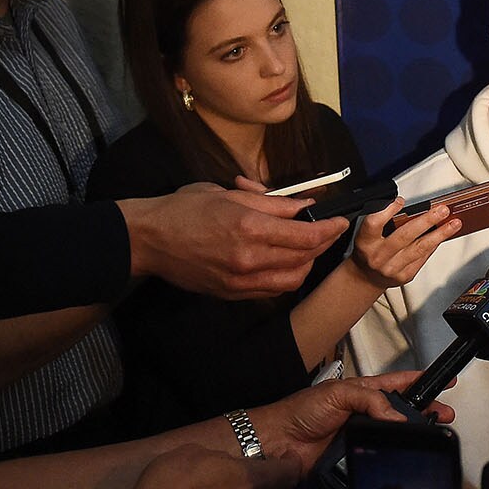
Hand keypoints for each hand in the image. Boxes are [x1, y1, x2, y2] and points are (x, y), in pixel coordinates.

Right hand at [118, 183, 349, 298]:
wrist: (148, 240)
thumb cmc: (184, 209)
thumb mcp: (229, 194)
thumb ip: (271, 203)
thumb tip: (304, 207)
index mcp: (250, 227)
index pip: (306, 235)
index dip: (330, 229)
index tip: (340, 221)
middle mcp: (249, 258)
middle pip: (304, 257)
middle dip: (323, 243)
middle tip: (330, 231)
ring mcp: (241, 280)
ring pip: (292, 278)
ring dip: (307, 263)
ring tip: (309, 247)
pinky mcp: (232, 294)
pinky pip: (272, 289)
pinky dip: (287, 276)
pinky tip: (288, 262)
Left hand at [246, 374, 455, 473]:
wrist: (278, 443)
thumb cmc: (301, 411)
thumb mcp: (339, 393)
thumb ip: (371, 400)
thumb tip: (398, 417)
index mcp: (363, 393)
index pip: (399, 384)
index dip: (422, 382)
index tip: (445, 381)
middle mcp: (366, 416)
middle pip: (404, 414)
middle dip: (427, 413)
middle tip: (447, 416)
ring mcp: (363, 439)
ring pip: (395, 439)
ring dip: (411, 439)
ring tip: (432, 438)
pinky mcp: (357, 460)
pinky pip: (380, 460)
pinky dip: (392, 460)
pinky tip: (405, 460)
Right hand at [348, 198, 460, 288]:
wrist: (366, 278)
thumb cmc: (369, 252)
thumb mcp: (367, 235)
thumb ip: (383, 221)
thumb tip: (412, 208)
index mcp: (365, 242)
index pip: (375, 223)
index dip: (388, 211)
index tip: (401, 201)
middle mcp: (378, 256)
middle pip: (405, 236)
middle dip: (427, 221)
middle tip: (442, 211)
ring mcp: (392, 268)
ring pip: (420, 248)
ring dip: (439, 234)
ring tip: (453, 224)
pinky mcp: (404, 276)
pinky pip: (423, 258)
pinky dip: (433, 245)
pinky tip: (441, 237)